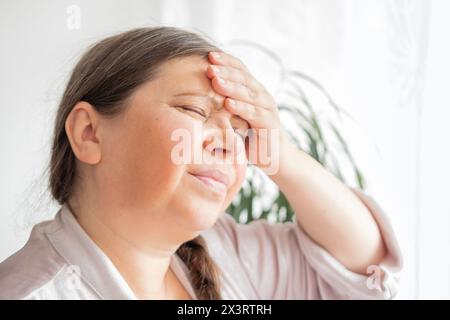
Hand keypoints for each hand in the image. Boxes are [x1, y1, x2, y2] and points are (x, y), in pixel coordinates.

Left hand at [206, 51, 291, 174]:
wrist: (275, 158)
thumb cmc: (250, 138)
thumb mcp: (235, 119)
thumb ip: (223, 107)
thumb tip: (195, 98)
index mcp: (253, 91)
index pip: (240, 69)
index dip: (226, 61)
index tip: (208, 56)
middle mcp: (262, 96)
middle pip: (244, 77)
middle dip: (226, 70)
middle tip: (209, 65)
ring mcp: (268, 109)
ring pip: (248, 93)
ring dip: (231, 86)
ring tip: (215, 80)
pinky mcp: (270, 124)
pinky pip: (254, 113)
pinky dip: (241, 107)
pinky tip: (228, 103)